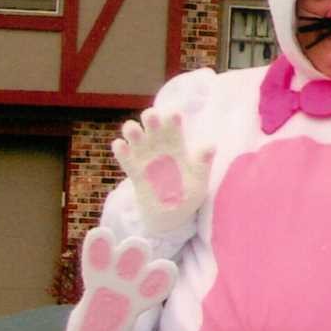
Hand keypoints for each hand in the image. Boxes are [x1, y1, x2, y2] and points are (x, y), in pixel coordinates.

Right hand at [111, 109, 212, 234]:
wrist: (173, 216)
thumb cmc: (188, 194)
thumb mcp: (199, 181)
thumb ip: (202, 164)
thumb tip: (210, 145)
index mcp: (177, 146)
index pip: (174, 127)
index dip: (173, 119)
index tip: (174, 114)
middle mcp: (160, 148)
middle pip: (152, 125)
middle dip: (150, 117)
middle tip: (151, 116)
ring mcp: (145, 158)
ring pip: (135, 137)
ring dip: (131, 130)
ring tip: (133, 130)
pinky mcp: (134, 172)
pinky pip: (125, 159)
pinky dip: (121, 151)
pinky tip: (120, 145)